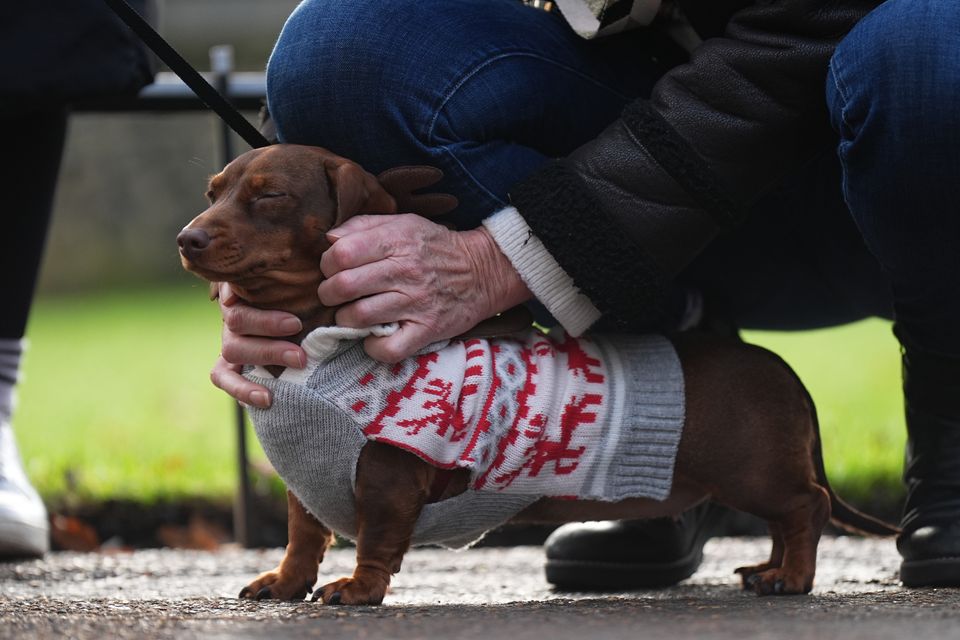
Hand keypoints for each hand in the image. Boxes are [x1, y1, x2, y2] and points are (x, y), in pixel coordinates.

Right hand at [210, 283, 305, 407]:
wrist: (297, 326)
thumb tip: (257, 277)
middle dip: (269, 325)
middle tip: (299, 327)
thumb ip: (276, 274)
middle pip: (238, 319)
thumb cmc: (297, 297)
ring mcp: (230, 343)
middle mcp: (233, 318)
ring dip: (266, 352)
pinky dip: (243, 390)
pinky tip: (268, 398)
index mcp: (244, 292)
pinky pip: (225, 379)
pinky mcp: (228, 369)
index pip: (236, 289)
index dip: (252, 296)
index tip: (290, 316)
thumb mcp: (294, 279)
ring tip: (299, 360)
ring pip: (233, 348)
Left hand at [318, 214, 530, 362]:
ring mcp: (417, 303)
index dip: (327, 263)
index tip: (333, 269)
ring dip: (346, 319)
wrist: (482, 272)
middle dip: (329, 293)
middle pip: (344, 286)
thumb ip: (364, 226)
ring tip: (353, 314)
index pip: (341, 253)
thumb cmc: (434, 247)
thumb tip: (329, 240)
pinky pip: (388, 349)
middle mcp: (405, 271)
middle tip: (336, 295)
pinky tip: (374, 337)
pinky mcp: (427, 330)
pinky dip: (373, 347)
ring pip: (360, 317)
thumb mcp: (404, 223)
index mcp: (396, 240)